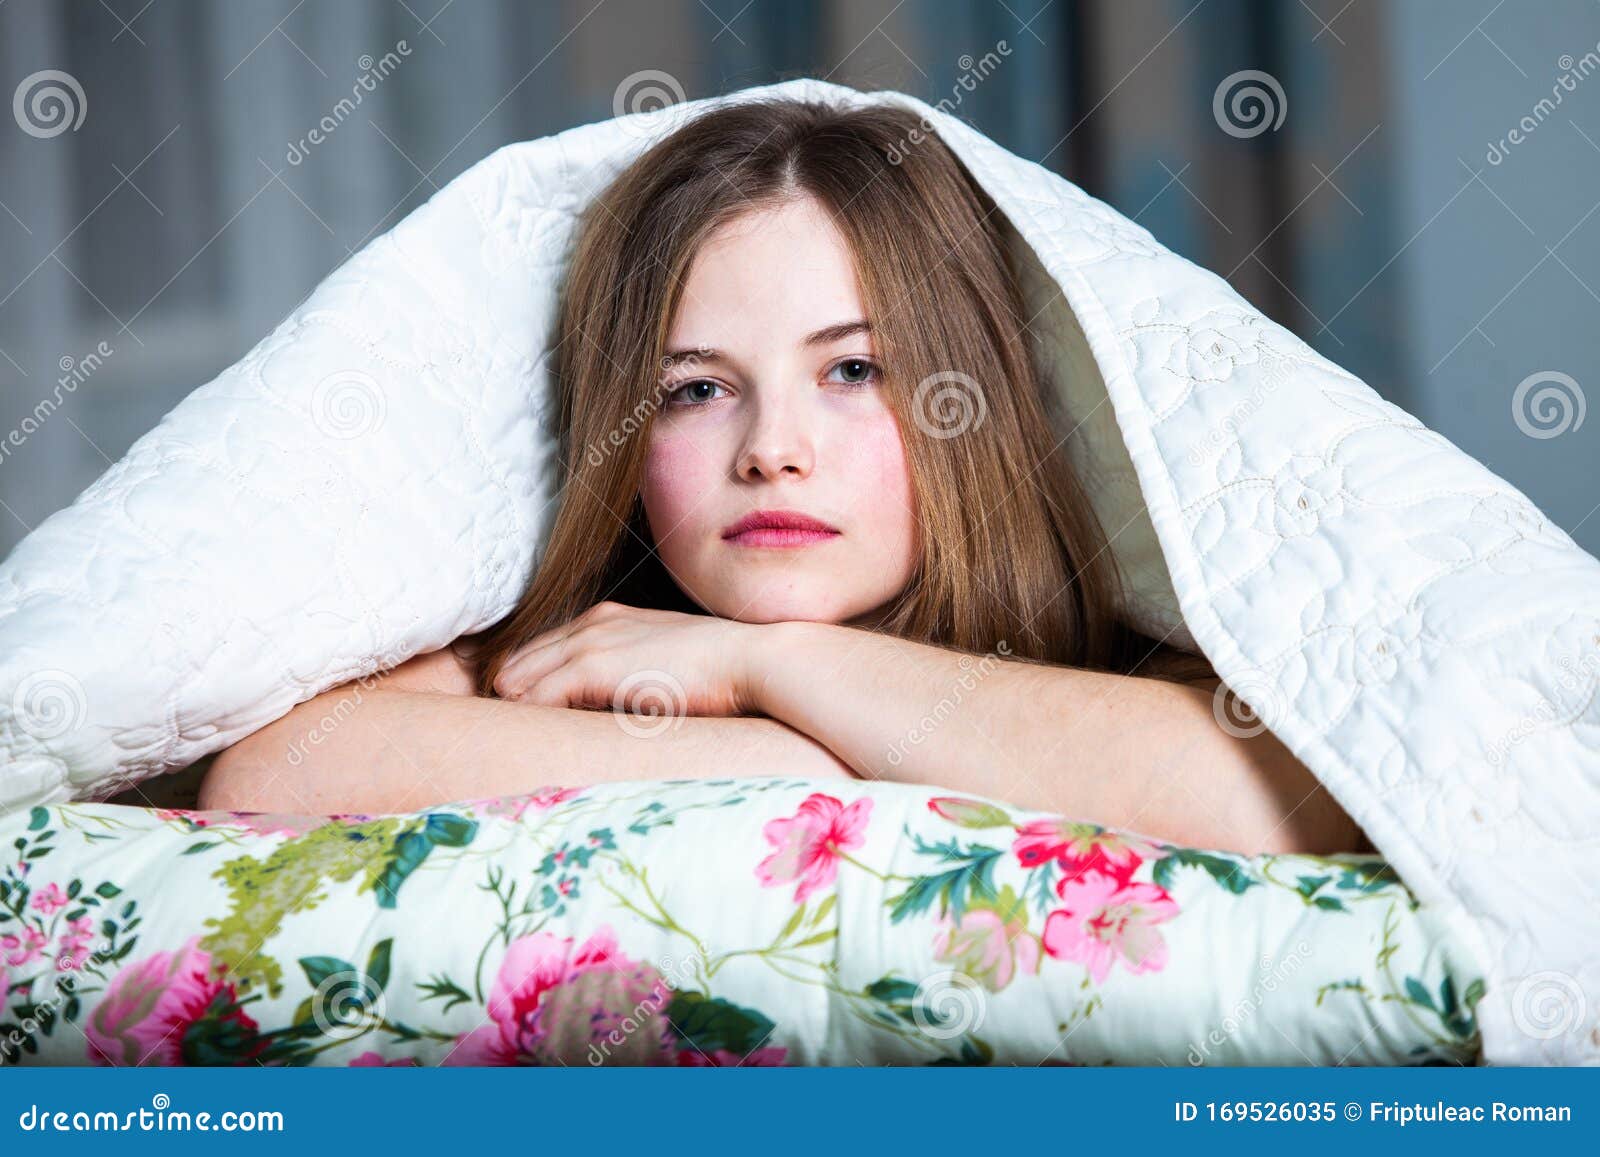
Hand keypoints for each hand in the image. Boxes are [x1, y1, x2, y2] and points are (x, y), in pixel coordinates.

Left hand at [491, 601, 769, 718]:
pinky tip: (529, 739)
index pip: (543, 648)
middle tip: (499, 732)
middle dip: (508, 692)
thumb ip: (630, 674)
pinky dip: (527, 717)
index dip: (525, 680)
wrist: (749, 659)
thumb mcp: (663, 661)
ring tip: (503, 741)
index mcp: (607, 619)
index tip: (517, 712)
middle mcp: (592, 623)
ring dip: (511, 708)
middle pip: (521, 658)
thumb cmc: (719, 670)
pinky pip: (537, 695)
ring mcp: (590, 641)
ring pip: (520, 676)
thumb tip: (614, 707)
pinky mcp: (593, 665)